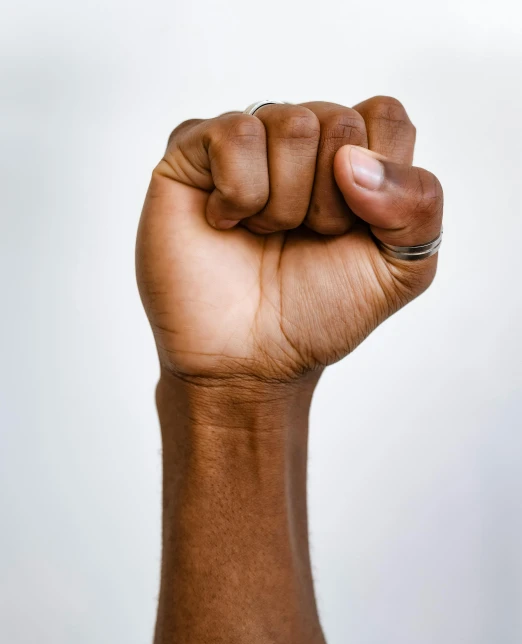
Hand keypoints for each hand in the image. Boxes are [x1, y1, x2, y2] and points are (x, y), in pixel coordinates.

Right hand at [136, 98, 442, 382]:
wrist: (250, 360)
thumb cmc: (317, 313)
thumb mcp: (401, 270)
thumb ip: (418, 206)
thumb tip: (352, 159)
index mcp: (353, 160)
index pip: (385, 116)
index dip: (378, 181)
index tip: (353, 232)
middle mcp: (300, 142)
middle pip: (341, 122)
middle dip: (329, 203)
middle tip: (302, 240)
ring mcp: (248, 142)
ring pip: (293, 124)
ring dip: (284, 205)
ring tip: (263, 236)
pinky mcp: (193, 148)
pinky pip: (236, 134)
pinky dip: (240, 196)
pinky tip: (226, 224)